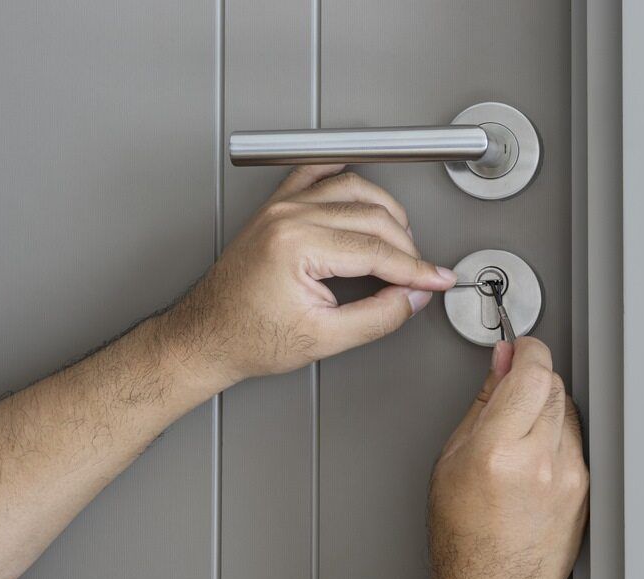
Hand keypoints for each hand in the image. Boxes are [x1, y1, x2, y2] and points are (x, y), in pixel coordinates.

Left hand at [161, 165, 455, 389]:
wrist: (206, 336)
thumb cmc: (248, 338)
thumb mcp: (324, 340)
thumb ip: (379, 317)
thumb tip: (412, 297)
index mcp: (298, 246)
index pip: (378, 250)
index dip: (416, 270)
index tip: (437, 280)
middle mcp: (289, 217)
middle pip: (373, 215)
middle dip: (406, 247)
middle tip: (420, 275)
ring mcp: (280, 207)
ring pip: (353, 188)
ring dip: (385, 212)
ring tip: (401, 243)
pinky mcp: (275, 208)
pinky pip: (316, 174)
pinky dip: (343, 176)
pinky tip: (361, 187)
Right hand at [423, 338, 587, 578]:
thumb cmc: (462, 538)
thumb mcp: (451, 461)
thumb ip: (482, 405)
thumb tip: (500, 365)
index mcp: (500, 451)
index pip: (533, 372)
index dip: (528, 350)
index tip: (519, 347)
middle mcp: (541, 462)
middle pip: (554, 386)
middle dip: (533, 377)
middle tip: (511, 387)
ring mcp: (570, 477)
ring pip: (568, 410)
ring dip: (546, 406)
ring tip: (517, 433)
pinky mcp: (585, 489)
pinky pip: (576, 440)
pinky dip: (557, 435)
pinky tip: (533, 458)